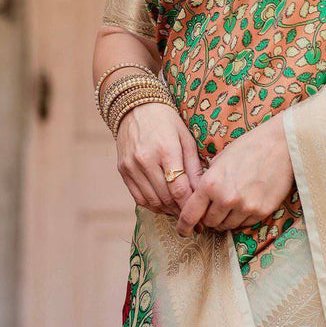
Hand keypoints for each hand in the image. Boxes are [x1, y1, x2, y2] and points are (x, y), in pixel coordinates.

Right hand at [116, 101, 204, 218]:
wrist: (136, 107)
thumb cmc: (167, 122)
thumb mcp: (186, 138)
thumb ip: (194, 166)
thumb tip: (202, 192)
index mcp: (166, 149)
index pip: (179, 188)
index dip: (190, 206)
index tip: (200, 216)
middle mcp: (145, 159)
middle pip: (165, 197)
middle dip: (180, 211)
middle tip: (192, 219)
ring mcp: (131, 166)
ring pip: (151, 201)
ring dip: (167, 210)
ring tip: (179, 212)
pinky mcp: (123, 170)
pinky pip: (138, 197)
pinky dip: (152, 205)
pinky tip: (163, 205)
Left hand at [175, 113, 294, 236]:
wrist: (280, 144)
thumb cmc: (248, 147)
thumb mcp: (220, 159)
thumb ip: (207, 181)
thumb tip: (197, 200)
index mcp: (210, 183)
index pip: (190, 215)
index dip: (184, 226)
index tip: (183, 230)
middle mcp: (226, 198)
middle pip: (209, 223)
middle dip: (208, 217)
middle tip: (214, 207)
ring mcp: (245, 207)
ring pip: (227, 226)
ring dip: (225, 219)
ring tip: (232, 203)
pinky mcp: (261, 212)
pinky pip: (244, 224)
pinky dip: (242, 217)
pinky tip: (246, 202)